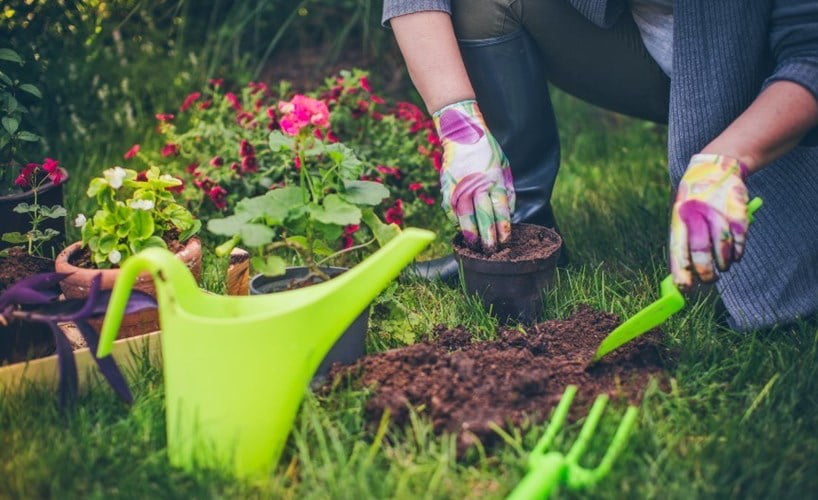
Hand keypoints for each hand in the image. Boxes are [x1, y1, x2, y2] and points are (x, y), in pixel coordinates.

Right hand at [434, 100, 514, 250]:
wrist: (462, 134)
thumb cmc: (487, 151)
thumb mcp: (504, 166)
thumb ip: (507, 190)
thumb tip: (509, 212)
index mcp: (495, 180)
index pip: (500, 210)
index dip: (503, 228)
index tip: (505, 241)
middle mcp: (478, 185)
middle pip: (484, 217)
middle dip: (488, 237)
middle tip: (491, 251)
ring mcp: (460, 187)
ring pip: (465, 217)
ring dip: (470, 234)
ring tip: (474, 247)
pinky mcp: (447, 188)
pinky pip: (451, 210)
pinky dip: (456, 221)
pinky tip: (461, 229)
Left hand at [670, 154, 748, 288]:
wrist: (715, 168)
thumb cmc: (694, 201)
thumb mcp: (681, 216)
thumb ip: (682, 242)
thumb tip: (679, 276)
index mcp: (679, 218)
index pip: (678, 250)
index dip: (682, 272)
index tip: (685, 288)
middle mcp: (697, 215)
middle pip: (701, 251)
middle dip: (706, 272)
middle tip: (709, 280)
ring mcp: (718, 211)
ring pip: (722, 248)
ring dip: (724, 264)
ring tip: (723, 267)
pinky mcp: (737, 210)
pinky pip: (739, 239)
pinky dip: (738, 252)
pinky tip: (735, 255)